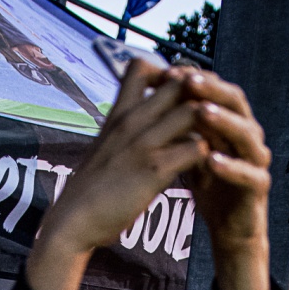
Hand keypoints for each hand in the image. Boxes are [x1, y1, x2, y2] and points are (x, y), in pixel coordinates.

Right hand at [28, 60, 212, 289]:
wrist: (72, 222)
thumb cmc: (88, 191)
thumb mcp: (103, 150)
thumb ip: (121, 134)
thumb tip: (137, 131)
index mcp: (118, 115)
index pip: (142, 67)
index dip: (167, 73)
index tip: (178, 96)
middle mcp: (132, 122)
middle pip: (178, 84)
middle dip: (200, 97)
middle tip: (211, 121)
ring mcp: (144, 144)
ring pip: (193, 112)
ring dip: (210, 126)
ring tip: (216, 144)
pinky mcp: (154, 170)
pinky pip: (196, 149)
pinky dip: (208, 156)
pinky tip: (208, 169)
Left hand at [180, 73, 272, 289]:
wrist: (229, 229)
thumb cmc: (211, 186)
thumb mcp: (190, 151)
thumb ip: (179, 126)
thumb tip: (152, 97)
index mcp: (230, 122)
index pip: (216, 89)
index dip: (195, 79)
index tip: (168, 71)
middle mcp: (247, 134)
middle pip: (235, 101)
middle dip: (212, 89)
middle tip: (189, 81)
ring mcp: (257, 159)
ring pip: (246, 132)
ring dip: (224, 121)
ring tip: (203, 113)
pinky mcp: (260, 186)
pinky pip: (250, 173)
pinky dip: (231, 166)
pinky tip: (212, 160)